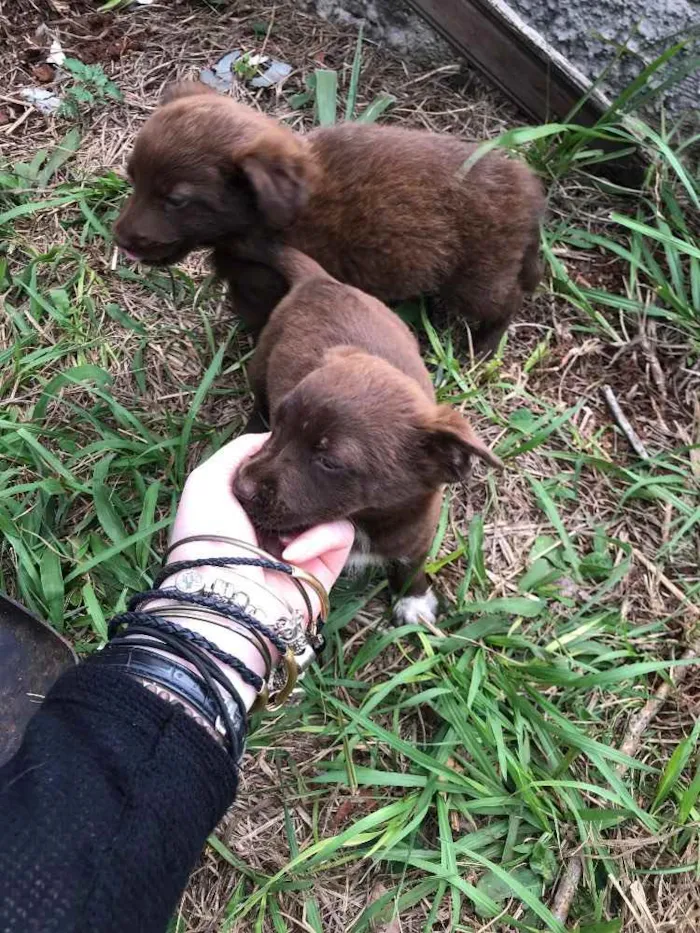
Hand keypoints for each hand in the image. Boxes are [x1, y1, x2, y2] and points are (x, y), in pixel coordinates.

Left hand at [158, 433, 354, 708]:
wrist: (226, 600)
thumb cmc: (208, 540)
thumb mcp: (206, 483)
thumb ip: (238, 452)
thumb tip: (271, 437)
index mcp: (242, 512)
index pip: (276, 478)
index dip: (283, 464)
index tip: (290, 451)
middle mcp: (272, 530)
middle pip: (306, 490)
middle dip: (301, 485)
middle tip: (293, 486)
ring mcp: (300, 550)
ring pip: (328, 508)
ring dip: (308, 514)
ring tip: (284, 532)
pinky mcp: (325, 569)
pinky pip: (341, 534)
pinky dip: (321, 537)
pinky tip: (293, 553)